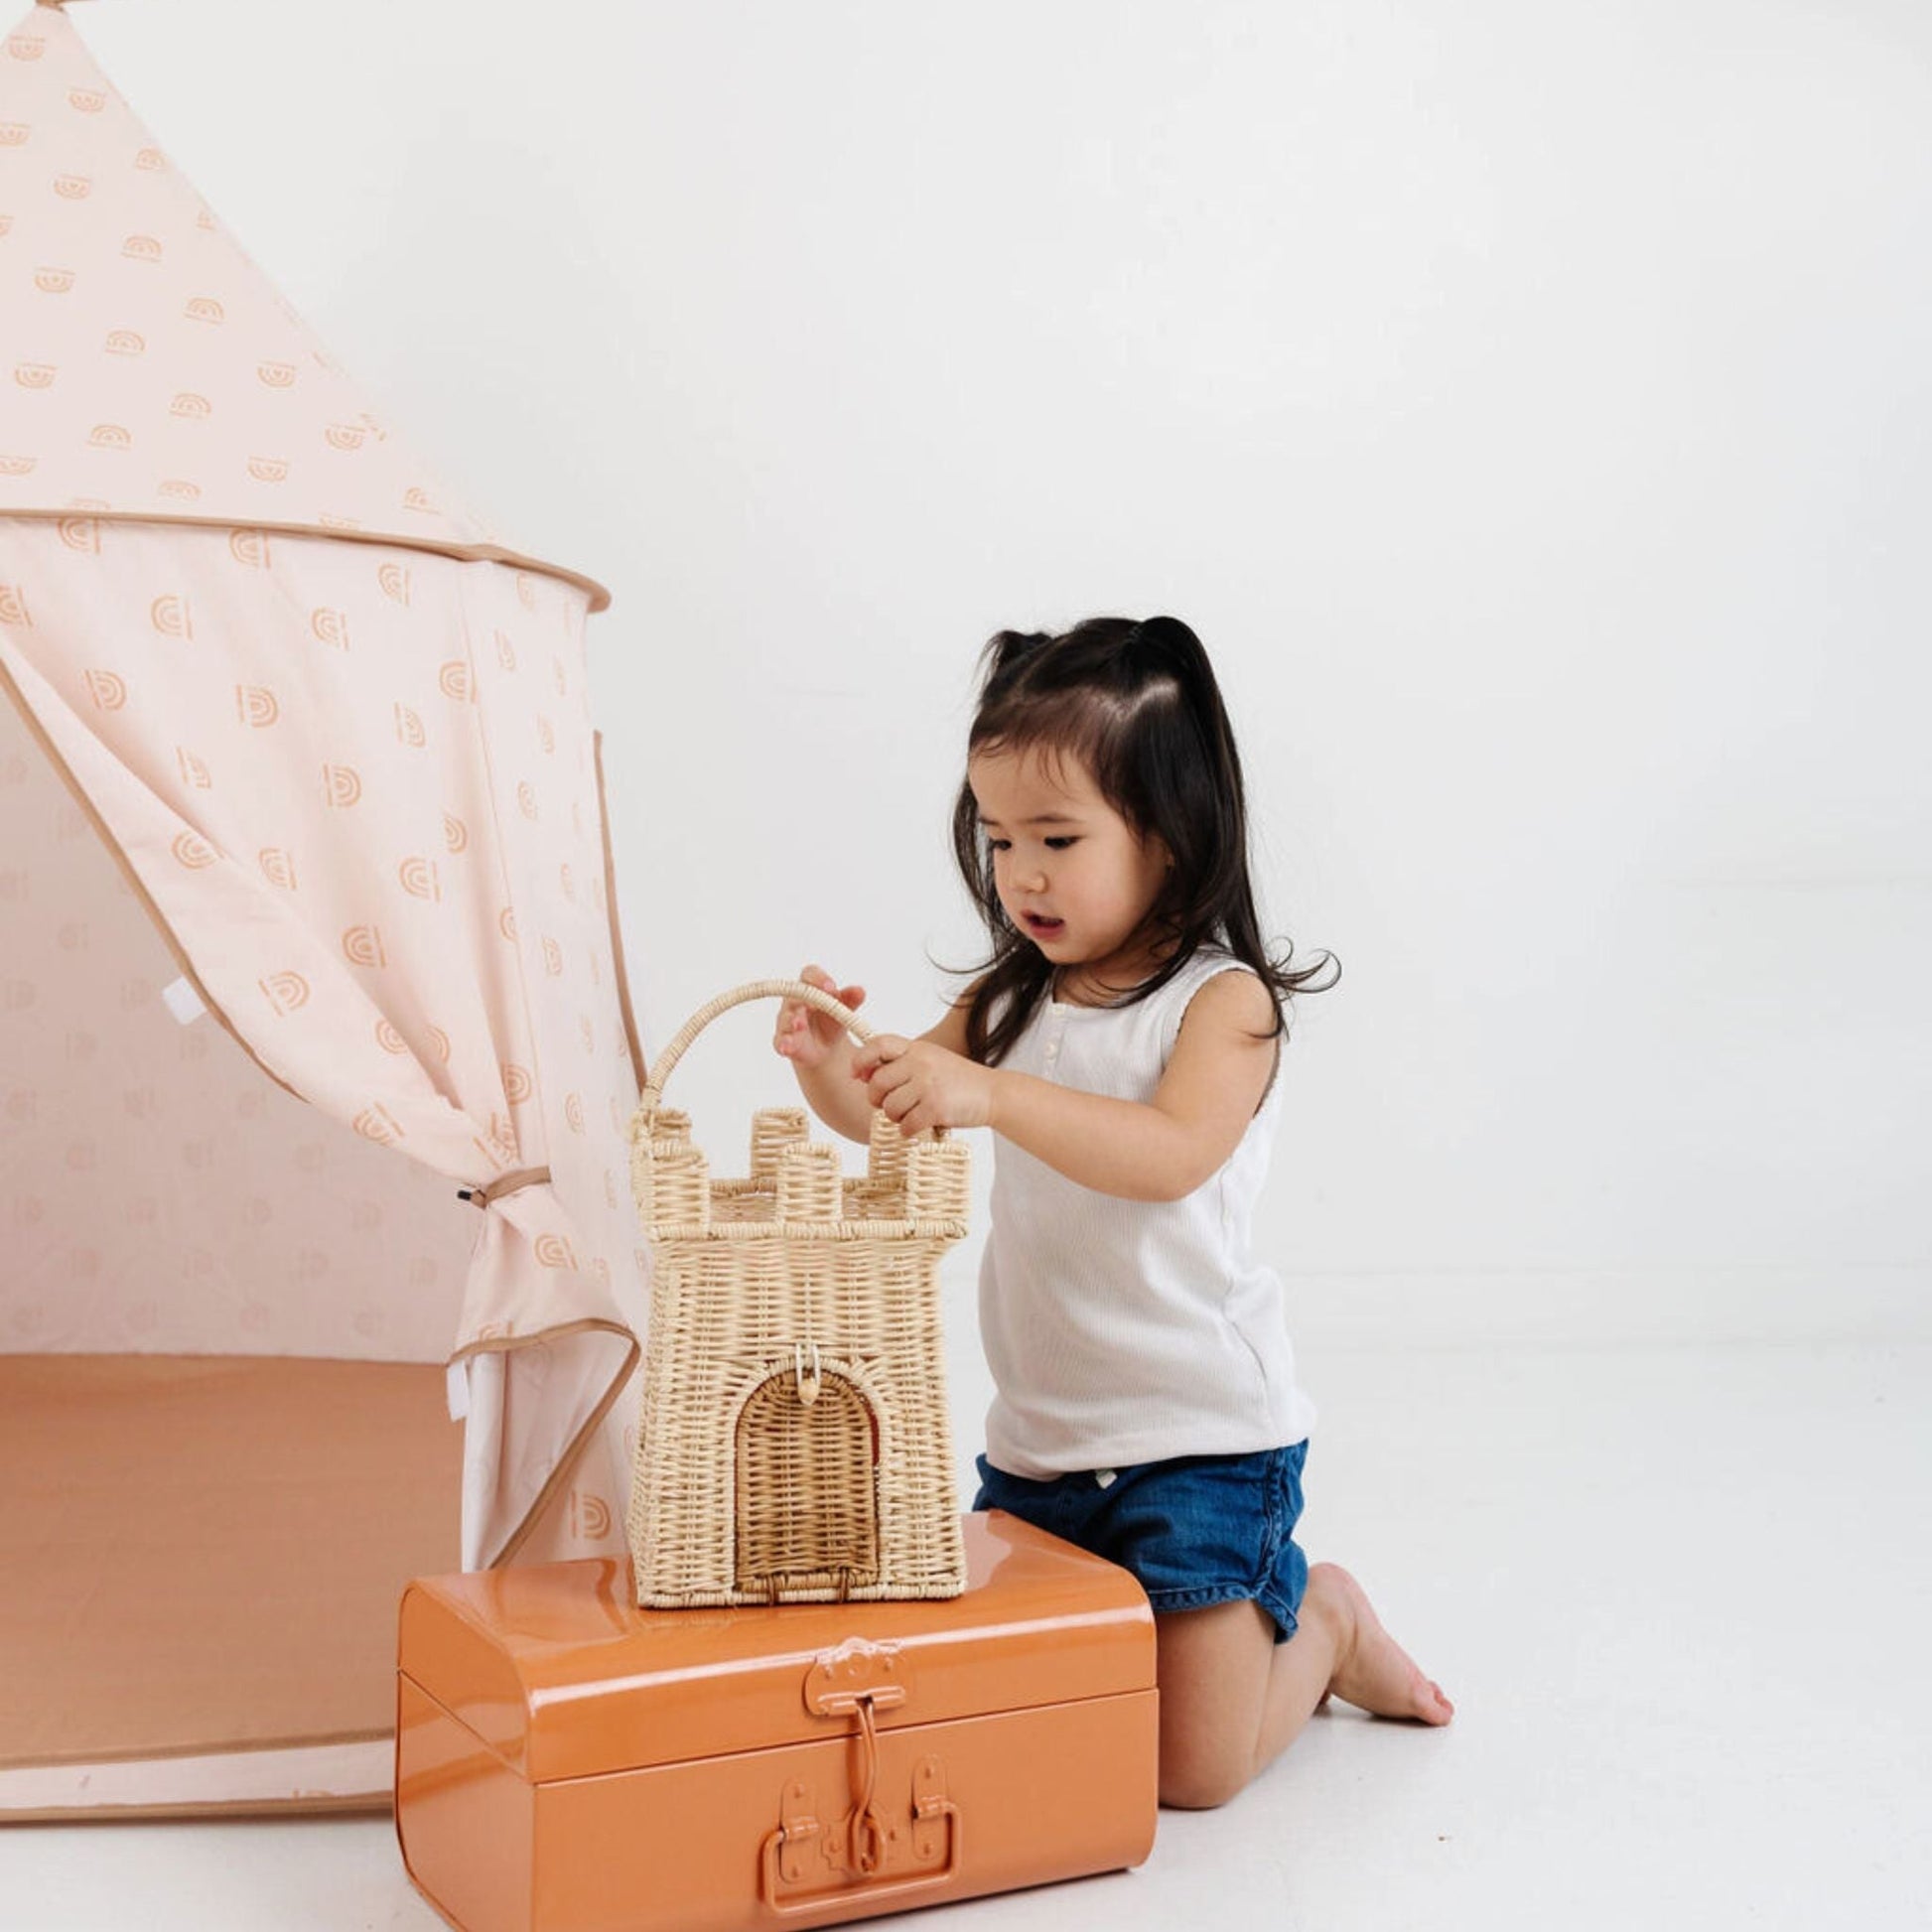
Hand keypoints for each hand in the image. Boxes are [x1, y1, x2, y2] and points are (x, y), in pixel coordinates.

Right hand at [774, 964, 864, 1071]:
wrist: (826, 1049)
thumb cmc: (831, 1021)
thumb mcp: (844, 1009)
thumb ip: (851, 999)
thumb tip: (860, 990)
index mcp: (810, 987)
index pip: (810, 974)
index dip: (819, 978)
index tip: (832, 987)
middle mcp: (794, 1001)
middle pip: (794, 995)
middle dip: (804, 1000)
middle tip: (814, 1006)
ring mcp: (786, 1021)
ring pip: (785, 1018)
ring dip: (792, 1021)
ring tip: (799, 1024)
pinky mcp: (783, 1041)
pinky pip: (780, 1041)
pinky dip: (783, 1044)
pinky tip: (787, 1047)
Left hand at [850, 1036, 996, 1137]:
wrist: (993, 1093)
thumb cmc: (958, 1081)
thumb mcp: (930, 1061)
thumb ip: (900, 1065)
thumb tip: (862, 1075)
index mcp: (917, 1048)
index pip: (878, 1044)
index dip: (861, 1059)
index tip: (857, 1075)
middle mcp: (920, 1063)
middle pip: (877, 1083)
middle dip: (877, 1100)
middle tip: (889, 1105)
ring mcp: (928, 1085)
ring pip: (889, 1107)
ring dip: (894, 1118)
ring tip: (910, 1115)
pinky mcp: (935, 1107)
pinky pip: (905, 1125)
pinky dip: (907, 1131)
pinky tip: (918, 1126)